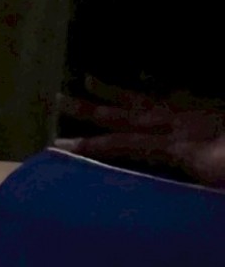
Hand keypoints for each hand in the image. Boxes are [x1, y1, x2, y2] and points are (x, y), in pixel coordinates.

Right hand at [59, 86, 224, 186]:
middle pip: (127, 117)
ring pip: (146, 101)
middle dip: (92, 112)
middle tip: (58, 100)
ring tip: (86, 77)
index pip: (124, 146)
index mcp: (180, 149)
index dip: (90, 146)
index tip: (58, 146)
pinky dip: (152, 88)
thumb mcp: (217, 184)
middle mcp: (180, 126)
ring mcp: (194, 114)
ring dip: (115, 92)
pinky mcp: (208, 109)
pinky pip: (173, 95)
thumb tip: (159, 188)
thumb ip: (192, 183)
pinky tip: (139, 81)